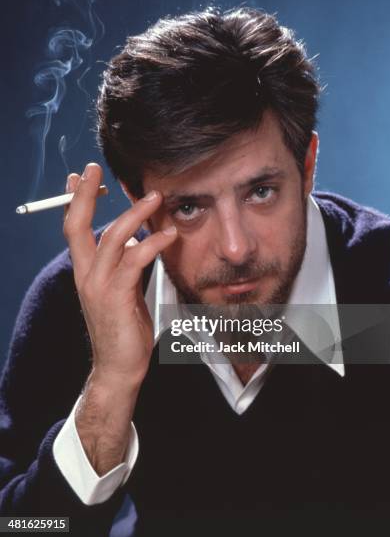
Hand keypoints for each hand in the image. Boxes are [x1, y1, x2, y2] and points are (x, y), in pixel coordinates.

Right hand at [63, 162, 177, 388]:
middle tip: (95, 170)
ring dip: (135, 214)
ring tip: (155, 198)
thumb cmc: (123, 327)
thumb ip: (124, 263)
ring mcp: (98, 286)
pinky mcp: (116, 297)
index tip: (80, 177)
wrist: (119, 367)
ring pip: (112, 238)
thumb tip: (134, 239)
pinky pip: (134, 261)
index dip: (75, 200)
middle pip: (76, 225)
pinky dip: (153, 244)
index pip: (73, 228)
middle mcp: (86, 275)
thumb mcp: (121, 288)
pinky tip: (168, 235)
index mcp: (85, 271)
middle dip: (85, 194)